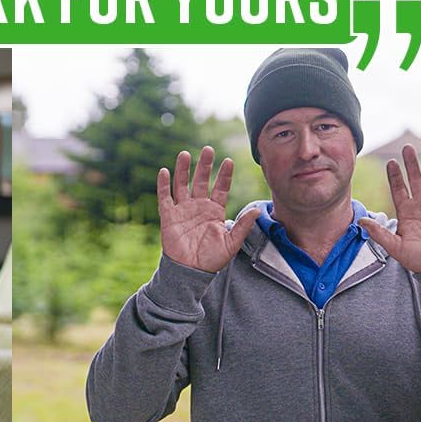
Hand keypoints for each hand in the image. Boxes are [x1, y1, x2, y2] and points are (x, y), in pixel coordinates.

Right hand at [158, 147, 257, 272]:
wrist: (190, 272)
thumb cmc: (211, 259)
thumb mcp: (231, 243)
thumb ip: (243, 226)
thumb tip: (257, 211)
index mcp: (214, 211)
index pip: (220, 188)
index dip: (224, 175)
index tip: (229, 161)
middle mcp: (199, 206)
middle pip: (201, 180)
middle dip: (205, 165)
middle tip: (208, 149)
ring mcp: (183, 209)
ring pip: (182, 184)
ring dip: (183, 169)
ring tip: (185, 154)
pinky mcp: (169, 215)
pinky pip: (165, 197)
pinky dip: (163, 184)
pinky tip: (165, 171)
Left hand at [359, 143, 420, 272]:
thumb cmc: (416, 258)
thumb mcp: (395, 247)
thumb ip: (380, 234)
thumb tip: (360, 222)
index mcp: (405, 210)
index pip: (398, 187)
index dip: (395, 175)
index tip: (391, 161)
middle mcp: (420, 204)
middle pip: (415, 178)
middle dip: (411, 163)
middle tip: (407, 147)